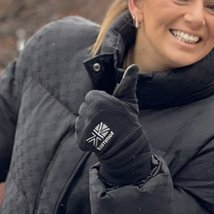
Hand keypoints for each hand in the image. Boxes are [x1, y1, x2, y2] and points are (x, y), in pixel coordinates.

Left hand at [76, 66, 153, 185]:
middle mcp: (86, 110)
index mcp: (96, 98)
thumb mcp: (129, 100)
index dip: (101, 103)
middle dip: (94, 113)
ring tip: (103, 130)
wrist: (127, 146)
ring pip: (81, 120)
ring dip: (89, 125)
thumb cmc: (128, 121)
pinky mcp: (80, 138)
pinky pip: (80, 133)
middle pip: (85, 108)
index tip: (110, 111)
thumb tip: (133, 66)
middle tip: (107, 121)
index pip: (91, 97)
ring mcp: (82, 125)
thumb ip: (128, 83)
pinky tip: (98, 138)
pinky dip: (87, 137)